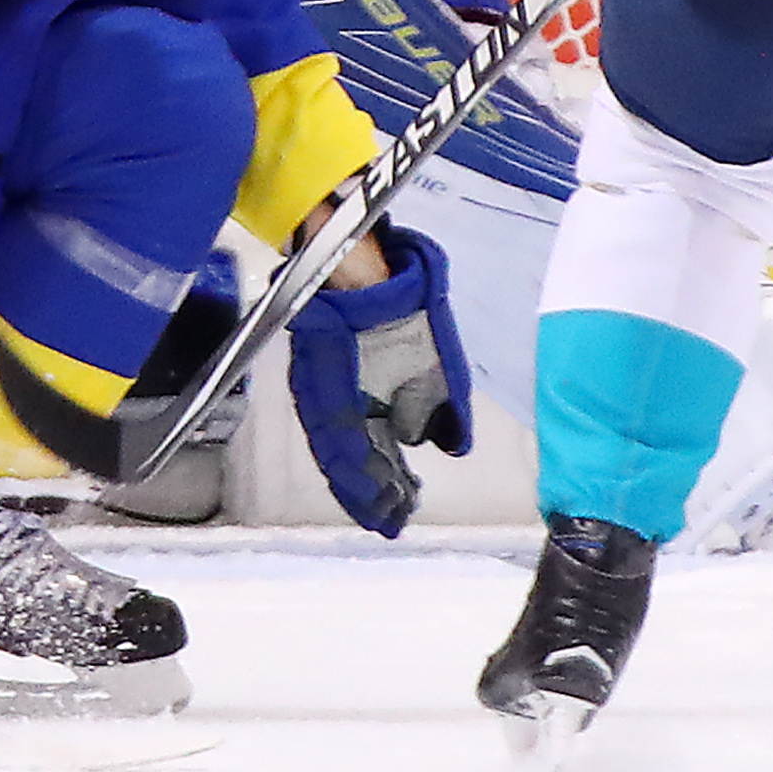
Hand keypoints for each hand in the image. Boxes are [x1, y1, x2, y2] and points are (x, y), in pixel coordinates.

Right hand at [285, 225, 473, 536]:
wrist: (353, 252)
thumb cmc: (394, 297)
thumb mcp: (432, 351)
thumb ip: (441, 403)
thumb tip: (448, 445)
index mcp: (345, 395)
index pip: (355, 458)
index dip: (373, 492)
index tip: (395, 518)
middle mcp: (327, 397)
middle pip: (343, 458)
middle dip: (368, 492)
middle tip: (393, 519)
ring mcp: (324, 385)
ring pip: (339, 443)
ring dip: (363, 476)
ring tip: (392, 502)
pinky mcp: (329, 373)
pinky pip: (338, 422)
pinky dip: (357, 448)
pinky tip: (381, 459)